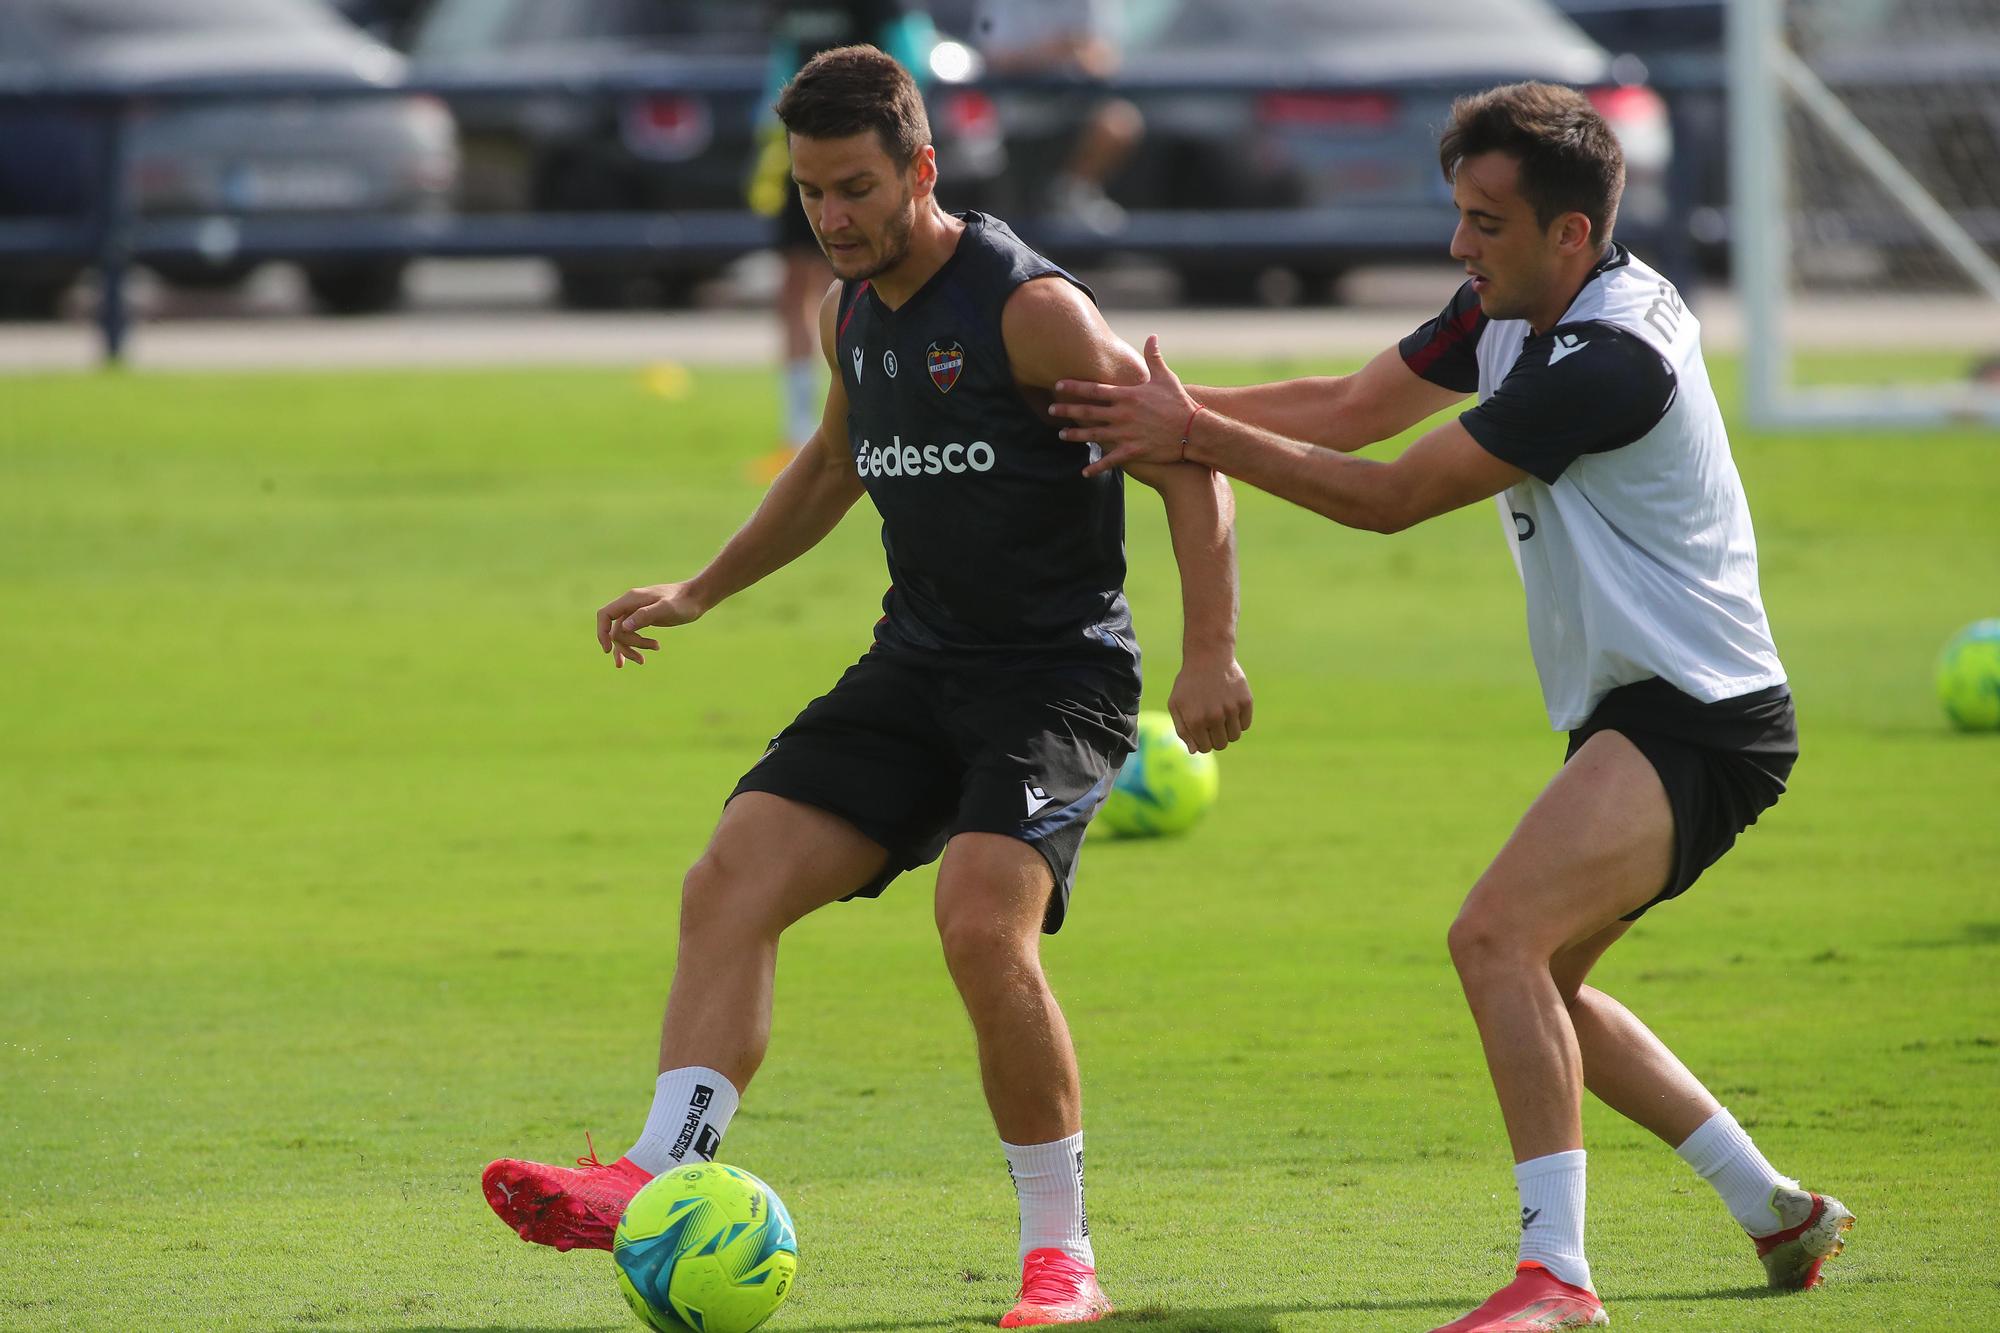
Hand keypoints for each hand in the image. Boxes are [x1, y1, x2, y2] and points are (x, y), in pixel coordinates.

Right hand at [596, 581, 704, 667]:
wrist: (696, 598)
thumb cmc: (683, 602)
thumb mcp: (666, 609)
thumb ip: (645, 615)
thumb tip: (624, 627)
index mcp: (631, 599)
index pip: (605, 615)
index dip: (602, 632)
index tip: (608, 650)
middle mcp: (630, 605)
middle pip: (615, 630)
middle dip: (627, 646)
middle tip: (647, 655)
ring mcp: (636, 612)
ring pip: (622, 635)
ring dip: (631, 649)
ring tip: (644, 660)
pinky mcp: (643, 619)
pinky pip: (630, 634)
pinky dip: (632, 647)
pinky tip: (640, 659)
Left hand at [1050, 336, 1200, 476]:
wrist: (1193, 430)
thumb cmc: (1179, 403)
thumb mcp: (1166, 377)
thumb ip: (1154, 357)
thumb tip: (1152, 336)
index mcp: (1127, 396)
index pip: (1094, 389)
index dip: (1074, 387)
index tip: (1058, 386)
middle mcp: (1122, 414)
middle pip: (1088, 412)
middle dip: (1067, 410)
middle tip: (1051, 410)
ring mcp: (1126, 434)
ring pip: (1094, 435)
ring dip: (1075, 435)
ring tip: (1061, 435)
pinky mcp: (1133, 451)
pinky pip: (1110, 461)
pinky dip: (1096, 467)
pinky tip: (1084, 472)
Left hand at [1168, 653, 1252, 752]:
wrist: (1208, 656)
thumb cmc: (1189, 682)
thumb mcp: (1176, 704)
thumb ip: (1183, 730)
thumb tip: (1194, 751)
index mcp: (1195, 720)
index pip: (1204, 748)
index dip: (1203, 742)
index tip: (1202, 731)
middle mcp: (1214, 717)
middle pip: (1221, 745)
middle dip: (1216, 738)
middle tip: (1212, 722)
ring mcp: (1231, 709)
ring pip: (1235, 736)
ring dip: (1228, 730)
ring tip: (1221, 714)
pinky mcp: (1245, 702)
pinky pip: (1245, 724)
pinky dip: (1239, 720)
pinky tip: (1231, 706)